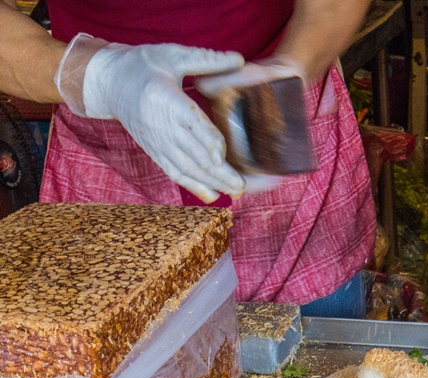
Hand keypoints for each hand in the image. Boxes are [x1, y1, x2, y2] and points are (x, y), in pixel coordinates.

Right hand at [55, 34, 245, 202]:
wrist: (108, 82)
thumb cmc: (143, 65)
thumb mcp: (172, 55)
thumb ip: (206, 59)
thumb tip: (239, 59)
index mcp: (166, 99)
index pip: (191, 125)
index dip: (207, 142)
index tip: (223, 155)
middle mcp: (161, 126)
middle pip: (193, 153)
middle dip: (218, 172)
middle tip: (242, 185)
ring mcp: (157, 142)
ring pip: (186, 167)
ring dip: (211, 183)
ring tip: (235, 192)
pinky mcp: (154, 151)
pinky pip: (174, 172)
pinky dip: (193, 186)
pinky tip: (212, 195)